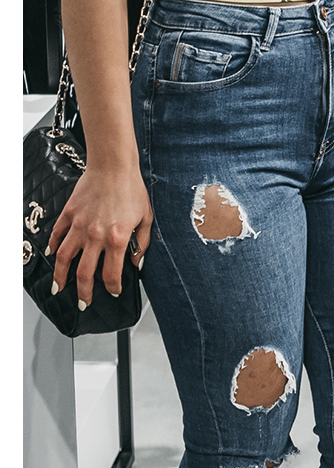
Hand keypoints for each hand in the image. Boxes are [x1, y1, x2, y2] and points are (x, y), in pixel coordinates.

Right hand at [46, 167, 151, 307]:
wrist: (113, 166)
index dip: (113, 287)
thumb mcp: (146, 218)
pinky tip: (53, 257)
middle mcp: (95, 236)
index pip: (112, 274)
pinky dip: (53, 248)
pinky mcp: (69, 214)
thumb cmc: (132, 189)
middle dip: (84, 293)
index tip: (114, 291)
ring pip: (64, 258)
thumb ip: (142, 244)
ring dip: (60, 277)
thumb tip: (137, 263)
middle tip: (84, 302)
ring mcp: (79, 226)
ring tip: (59, 288)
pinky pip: (57, 235)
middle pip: (85, 274)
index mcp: (117, 238)